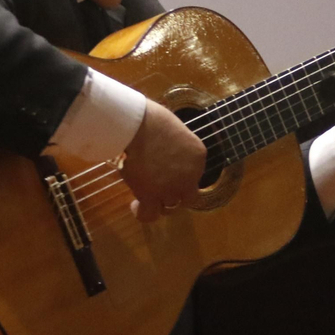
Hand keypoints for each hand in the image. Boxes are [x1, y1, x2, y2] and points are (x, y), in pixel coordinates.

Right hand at [121, 99, 205, 221]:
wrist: (136, 125)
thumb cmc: (152, 120)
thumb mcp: (176, 132)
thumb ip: (177, 149)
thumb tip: (166, 155)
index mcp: (199, 156)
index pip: (194, 175)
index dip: (180, 176)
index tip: (168, 171)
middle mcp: (190, 176)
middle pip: (187, 197)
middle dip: (175, 195)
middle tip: (161, 188)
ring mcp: (172, 188)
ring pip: (170, 206)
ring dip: (158, 201)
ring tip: (146, 194)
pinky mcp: (151, 196)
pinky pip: (150, 215)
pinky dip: (143, 213)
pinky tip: (136, 205)